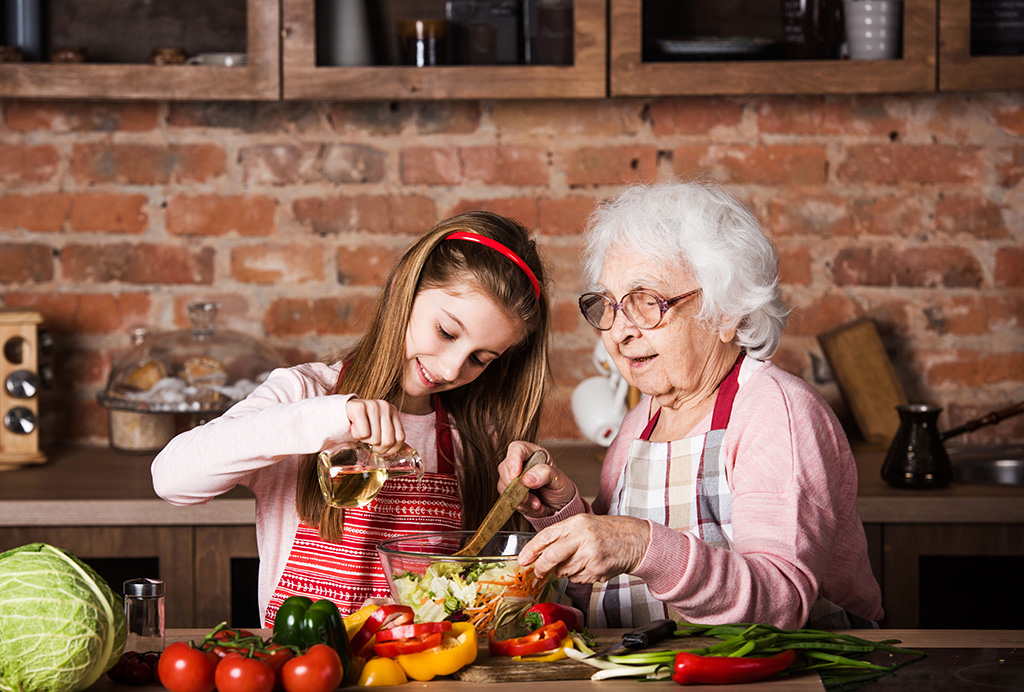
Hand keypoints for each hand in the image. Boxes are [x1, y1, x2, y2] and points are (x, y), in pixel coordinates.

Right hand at [345, 398, 406, 456]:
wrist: (341, 414)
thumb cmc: (363, 424)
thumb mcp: (380, 430)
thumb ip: (393, 438)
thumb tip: (408, 450)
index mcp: (393, 411)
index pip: (400, 438)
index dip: (391, 449)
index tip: (381, 449)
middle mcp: (386, 406)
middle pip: (388, 440)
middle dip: (377, 447)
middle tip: (369, 442)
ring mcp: (373, 405)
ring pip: (375, 438)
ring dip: (365, 440)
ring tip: (361, 431)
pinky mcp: (359, 407)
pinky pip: (363, 433)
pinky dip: (357, 435)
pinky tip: (354, 427)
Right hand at [497, 442, 577, 517]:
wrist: (560, 507)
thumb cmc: (560, 488)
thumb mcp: (559, 479)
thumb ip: (545, 474)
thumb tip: (527, 478)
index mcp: (533, 453)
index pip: (517, 449)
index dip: (513, 461)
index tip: (515, 475)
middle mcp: (520, 463)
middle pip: (505, 467)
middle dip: (514, 485)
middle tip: (527, 495)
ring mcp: (513, 478)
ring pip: (503, 485)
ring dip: (519, 498)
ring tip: (536, 503)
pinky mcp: (510, 492)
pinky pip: (507, 499)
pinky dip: (520, 505)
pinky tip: (533, 506)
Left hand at [517, 514, 649, 583]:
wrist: (636, 540)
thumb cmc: (608, 531)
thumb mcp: (584, 524)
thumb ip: (562, 535)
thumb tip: (540, 553)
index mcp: (577, 523)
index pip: (547, 536)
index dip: (531, 549)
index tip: (523, 559)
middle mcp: (583, 537)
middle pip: (552, 557)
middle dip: (541, 567)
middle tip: (538, 572)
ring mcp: (591, 555)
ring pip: (564, 571)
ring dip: (563, 572)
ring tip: (576, 562)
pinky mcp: (598, 570)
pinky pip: (577, 579)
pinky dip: (578, 576)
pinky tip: (589, 567)